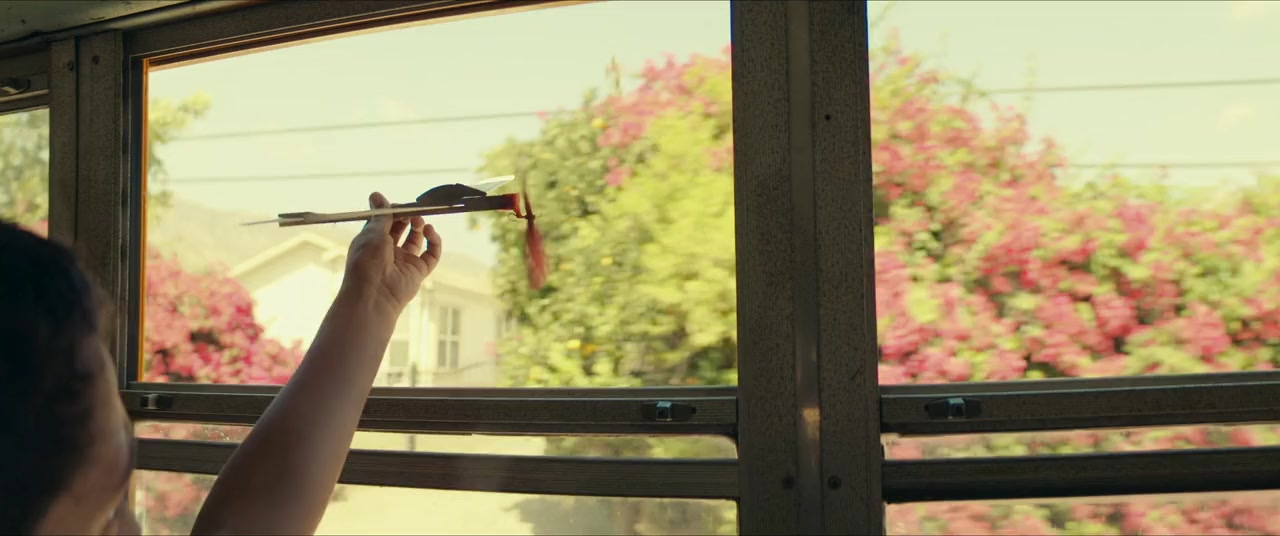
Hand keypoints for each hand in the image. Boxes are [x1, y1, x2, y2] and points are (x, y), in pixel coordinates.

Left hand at [341, 192, 442, 311]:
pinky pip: (431, 254)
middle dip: (408, 216)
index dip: (395, 211)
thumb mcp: (372, 232)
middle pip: (401, 228)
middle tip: (413, 209)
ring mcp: (404, 261)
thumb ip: (380, 214)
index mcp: (372, 241)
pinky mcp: (418, 271)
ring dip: (419, 226)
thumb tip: (376, 194)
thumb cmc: (367, 261)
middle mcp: (388, 250)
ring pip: (416, 239)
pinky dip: (433, 241)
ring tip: (420, 221)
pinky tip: (429, 231)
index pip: (386, 221)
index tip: (402, 204)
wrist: (374, 294)